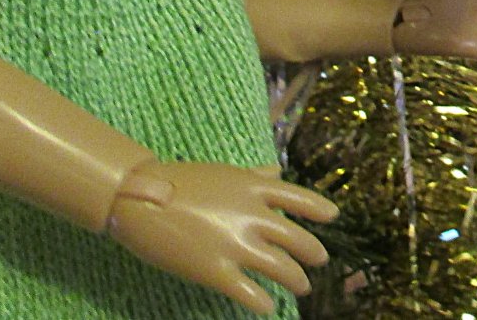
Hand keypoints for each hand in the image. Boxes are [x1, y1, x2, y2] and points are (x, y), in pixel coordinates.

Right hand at [107, 159, 338, 314]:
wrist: (143, 199)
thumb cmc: (182, 181)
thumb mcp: (224, 172)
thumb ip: (253, 176)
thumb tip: (276, 171)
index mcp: (252, 186)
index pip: (297, 197)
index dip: (319, 208)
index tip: (333, 216)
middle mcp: (252, 214)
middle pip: (296, 238)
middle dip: (312, 252)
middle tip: (318, 262)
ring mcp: (236, 243)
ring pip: (281, 268)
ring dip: (295, 280)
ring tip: (301, 287)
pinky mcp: (218, 271)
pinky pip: (252, 293)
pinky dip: (264, 302)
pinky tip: (268, 306)